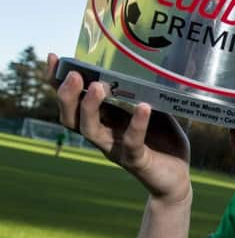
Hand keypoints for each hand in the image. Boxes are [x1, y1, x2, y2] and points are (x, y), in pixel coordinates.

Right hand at [47, 53, 190, 203]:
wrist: (176, 178)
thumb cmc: (163, 141)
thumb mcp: (155, 110)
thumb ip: (146, 92)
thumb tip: (147, 63)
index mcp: (104, 119)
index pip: (74, 101)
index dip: (59, 82)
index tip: (55, 58)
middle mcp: (104, 134)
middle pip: (71, 118)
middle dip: (68, 96)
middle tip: (74, 75)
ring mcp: (116, 148)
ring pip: (91, 131)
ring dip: (90, 109)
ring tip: (97, 87)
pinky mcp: (136, 160)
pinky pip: (131, 142)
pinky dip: (137, 125)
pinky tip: (143, 107)